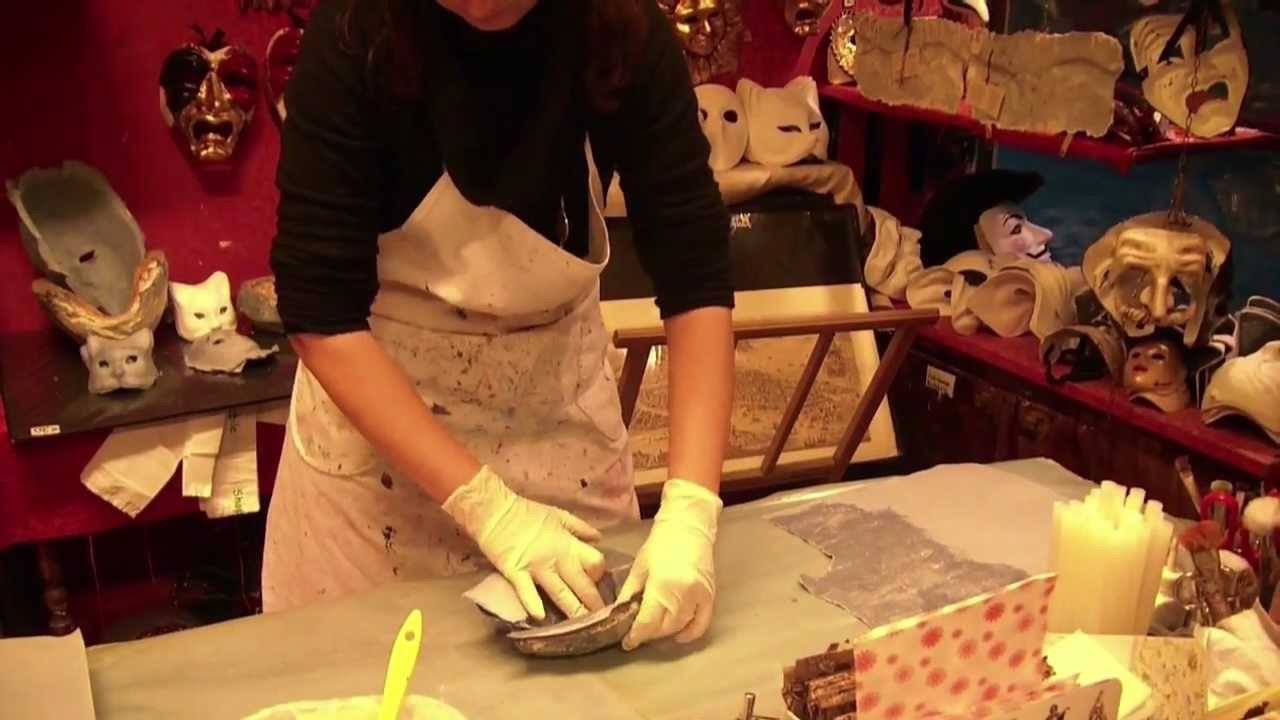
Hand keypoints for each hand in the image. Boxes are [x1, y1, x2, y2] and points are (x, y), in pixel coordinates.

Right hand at [443, 466, 605, 621]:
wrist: (495, 512)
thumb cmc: (527, 513)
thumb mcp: (558, 514)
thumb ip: (580, 527)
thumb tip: (599, 538)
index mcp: (568, 543)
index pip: (595, 562)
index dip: (599, 574)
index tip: (598, 583)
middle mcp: (557, 558)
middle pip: (582, 584)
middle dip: (594, 603)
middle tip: (603, 619)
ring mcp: (536, 567)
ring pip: (561, 594)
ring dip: (573, 611)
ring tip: (583, 627)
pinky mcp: (515, 573)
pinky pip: (527, 592)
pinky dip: (534, 605)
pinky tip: (540, 618)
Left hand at [618, 479, 722, 650]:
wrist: (688, 525)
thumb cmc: (660, 543)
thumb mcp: (639, 567)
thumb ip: (629, 594)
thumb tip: (619, 616)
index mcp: (663, 585)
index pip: (648, 622)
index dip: (636, 636)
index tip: (627, 643)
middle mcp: (684, 594)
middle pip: (664, 628)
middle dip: (649, 634)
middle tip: (637, 632)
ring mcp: (700, 596)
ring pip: (680, 627)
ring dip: (665, 633)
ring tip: (652, 631)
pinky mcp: (710, 596)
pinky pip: (702, 624)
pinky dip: (689, 634)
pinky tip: (677, 636)